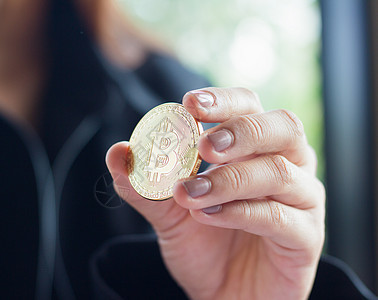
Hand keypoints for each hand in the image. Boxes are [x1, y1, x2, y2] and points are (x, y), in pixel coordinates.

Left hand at [106, 87, 324, 299]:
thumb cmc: (204, 244)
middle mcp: (287, 165)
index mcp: (255, 149)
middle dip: (239, 130)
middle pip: (282, 127)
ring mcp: (302, 200)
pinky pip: (280, 217)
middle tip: (202, 147)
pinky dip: (240, 212)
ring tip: (190, 194)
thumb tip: (118, 153)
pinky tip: (208, 216)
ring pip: (279, 171)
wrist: (222, 294)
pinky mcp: (306, 237)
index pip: (249, 107)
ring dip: (230, 179)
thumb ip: (145, 184)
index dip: (223, 100)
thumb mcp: (167, 212)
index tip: (189, 105)